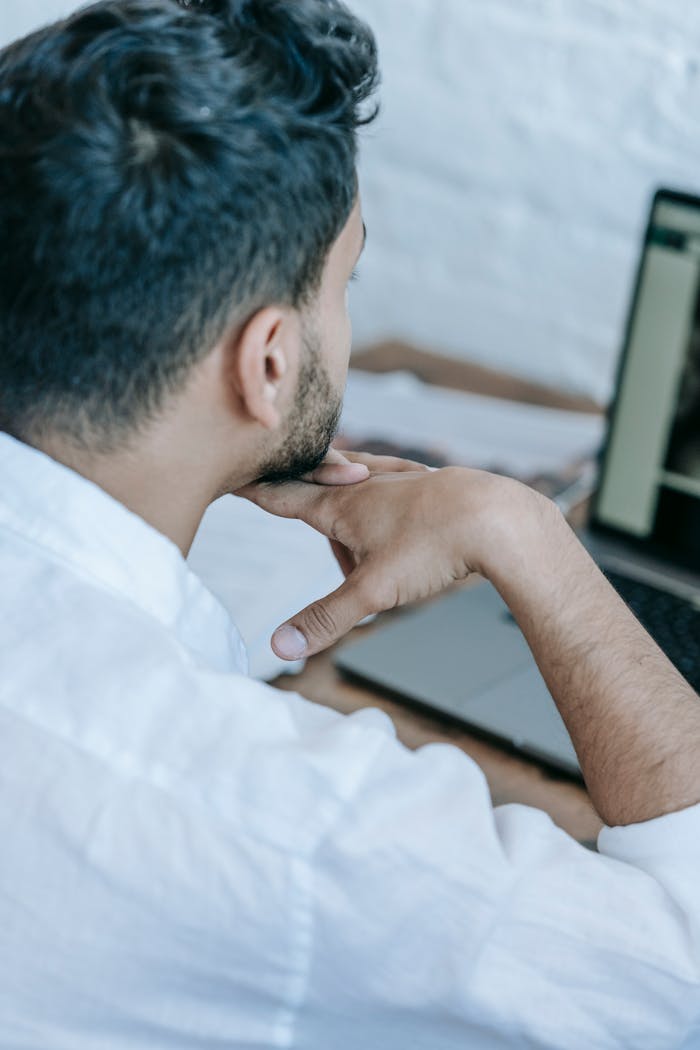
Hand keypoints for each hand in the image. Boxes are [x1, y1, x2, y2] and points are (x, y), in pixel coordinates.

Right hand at [238, 452, 535, 658]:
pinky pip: (390, 478)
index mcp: (342, 505)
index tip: (228, 476)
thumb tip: (279, 648)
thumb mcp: (373, 591)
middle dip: (299, 502)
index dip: (253, 490)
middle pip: (316, 492)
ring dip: (345, 514)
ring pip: (353, 484)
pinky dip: (379, 487)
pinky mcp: (427, 482)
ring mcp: (397, 479)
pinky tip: (390, 487)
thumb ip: (325, 618)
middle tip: (292, 511)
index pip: (283, 496)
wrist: (498, 517)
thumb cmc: (435, 546)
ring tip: (362, 556)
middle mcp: (365, 483)